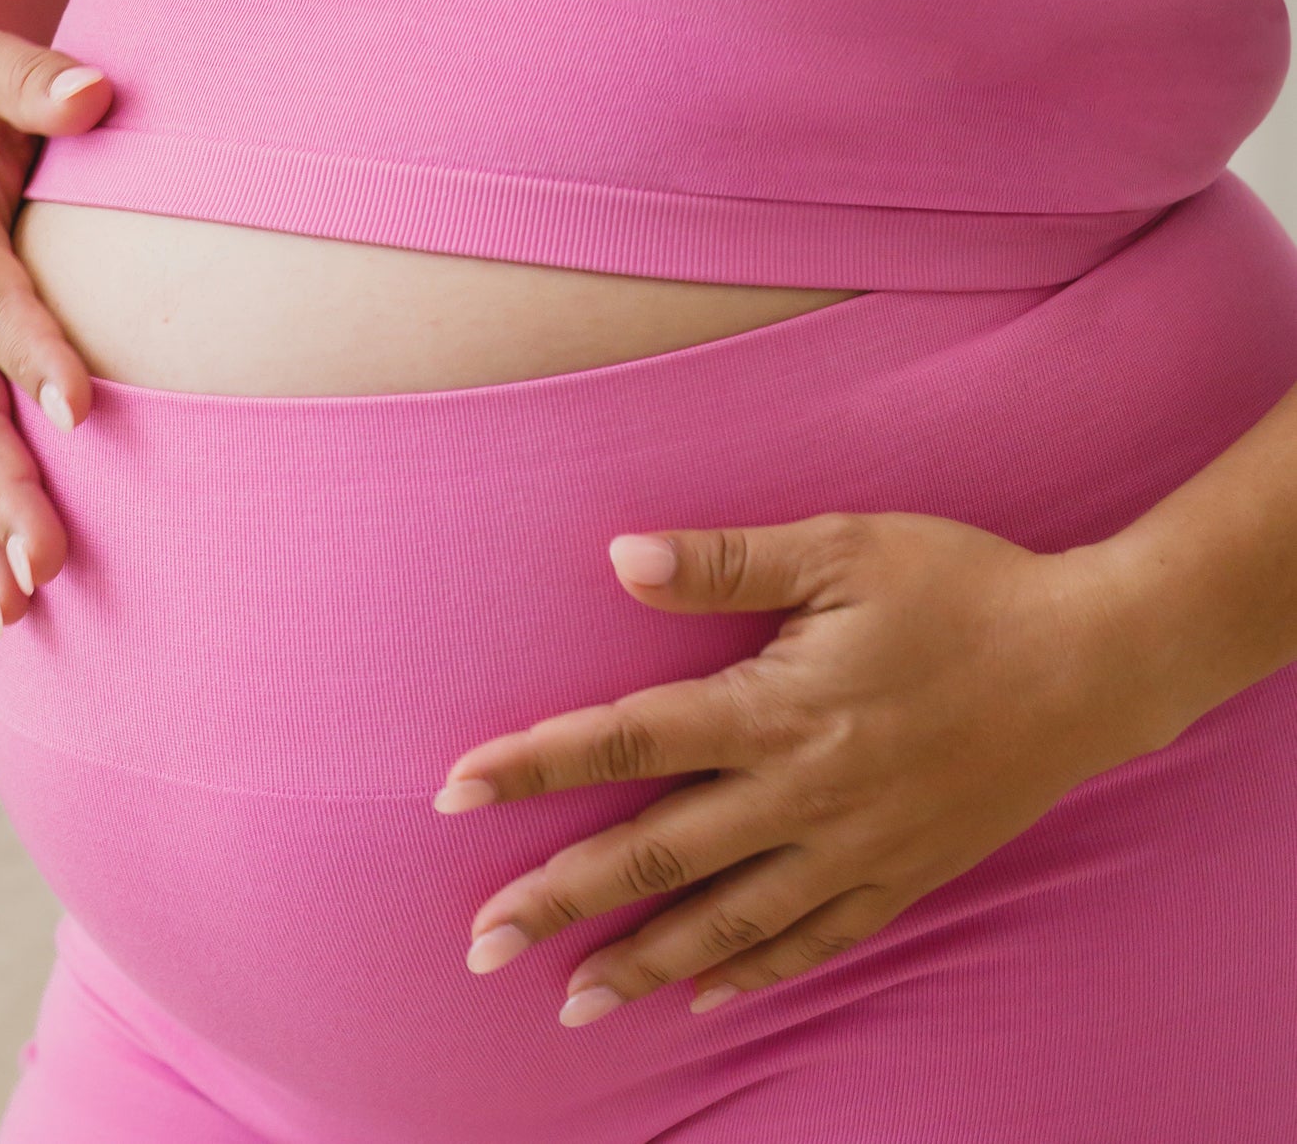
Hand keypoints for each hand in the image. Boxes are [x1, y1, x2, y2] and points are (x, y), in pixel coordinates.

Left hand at [433, 509, 1161, 1025]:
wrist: (1095, 661)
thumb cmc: (962, 588)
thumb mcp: (844, 549)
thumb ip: (727, 562)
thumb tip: (617, 556)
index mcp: (777, 707)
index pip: (628, 741)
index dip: (535, 765)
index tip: (454, 791)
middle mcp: (804, 793)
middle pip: (657, 856)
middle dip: (561, 900)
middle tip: (480, 944)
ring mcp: (856, 846)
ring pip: (729, 920)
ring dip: (643, 961)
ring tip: (570, 999)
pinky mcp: (905, 873)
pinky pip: (817, 940)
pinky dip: (756, 971)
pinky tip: (707, 994)